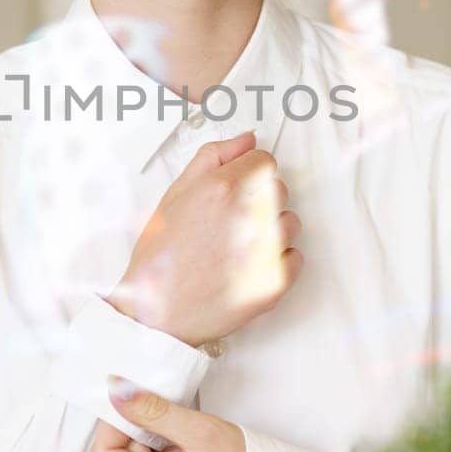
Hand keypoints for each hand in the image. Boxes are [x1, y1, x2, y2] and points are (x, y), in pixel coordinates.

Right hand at [107, 129, 301, 346]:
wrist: (156, 312)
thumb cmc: (160, 255)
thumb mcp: (174, 194)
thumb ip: (212, 158)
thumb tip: (247, 139)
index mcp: (223, 188)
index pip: (264, 160)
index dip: (248, 173)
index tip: (235, 188)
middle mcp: (249, 215)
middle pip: (278, 189)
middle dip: (258, 200)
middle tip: (228, 222)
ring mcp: (266, 250)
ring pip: (290, 222)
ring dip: (270, 230)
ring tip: (235, 247)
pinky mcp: (276, 281)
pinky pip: (294, 257)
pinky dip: (277, 261)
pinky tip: (246, 267)